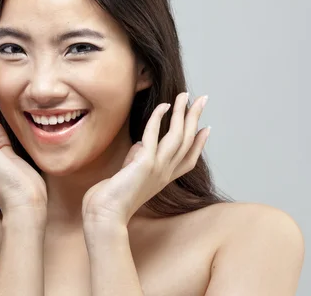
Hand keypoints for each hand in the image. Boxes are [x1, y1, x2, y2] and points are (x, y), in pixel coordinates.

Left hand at [81, 91, 209, 225]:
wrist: (105, 215)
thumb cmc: (111, 200)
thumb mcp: (130, 175)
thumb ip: (137, 159)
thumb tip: (140, 144)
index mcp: (164, 179)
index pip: (188, 159)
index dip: (199, 143)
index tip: (206, 128)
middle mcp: (165, 173)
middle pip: (187, 141)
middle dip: (195, 119)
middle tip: (202, 100)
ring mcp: (157, 168)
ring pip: (177, 136)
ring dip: (182, 113)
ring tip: (186, 96)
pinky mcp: (145, 163)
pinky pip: (153, 135)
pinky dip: (158, 118)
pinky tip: (163, 105)